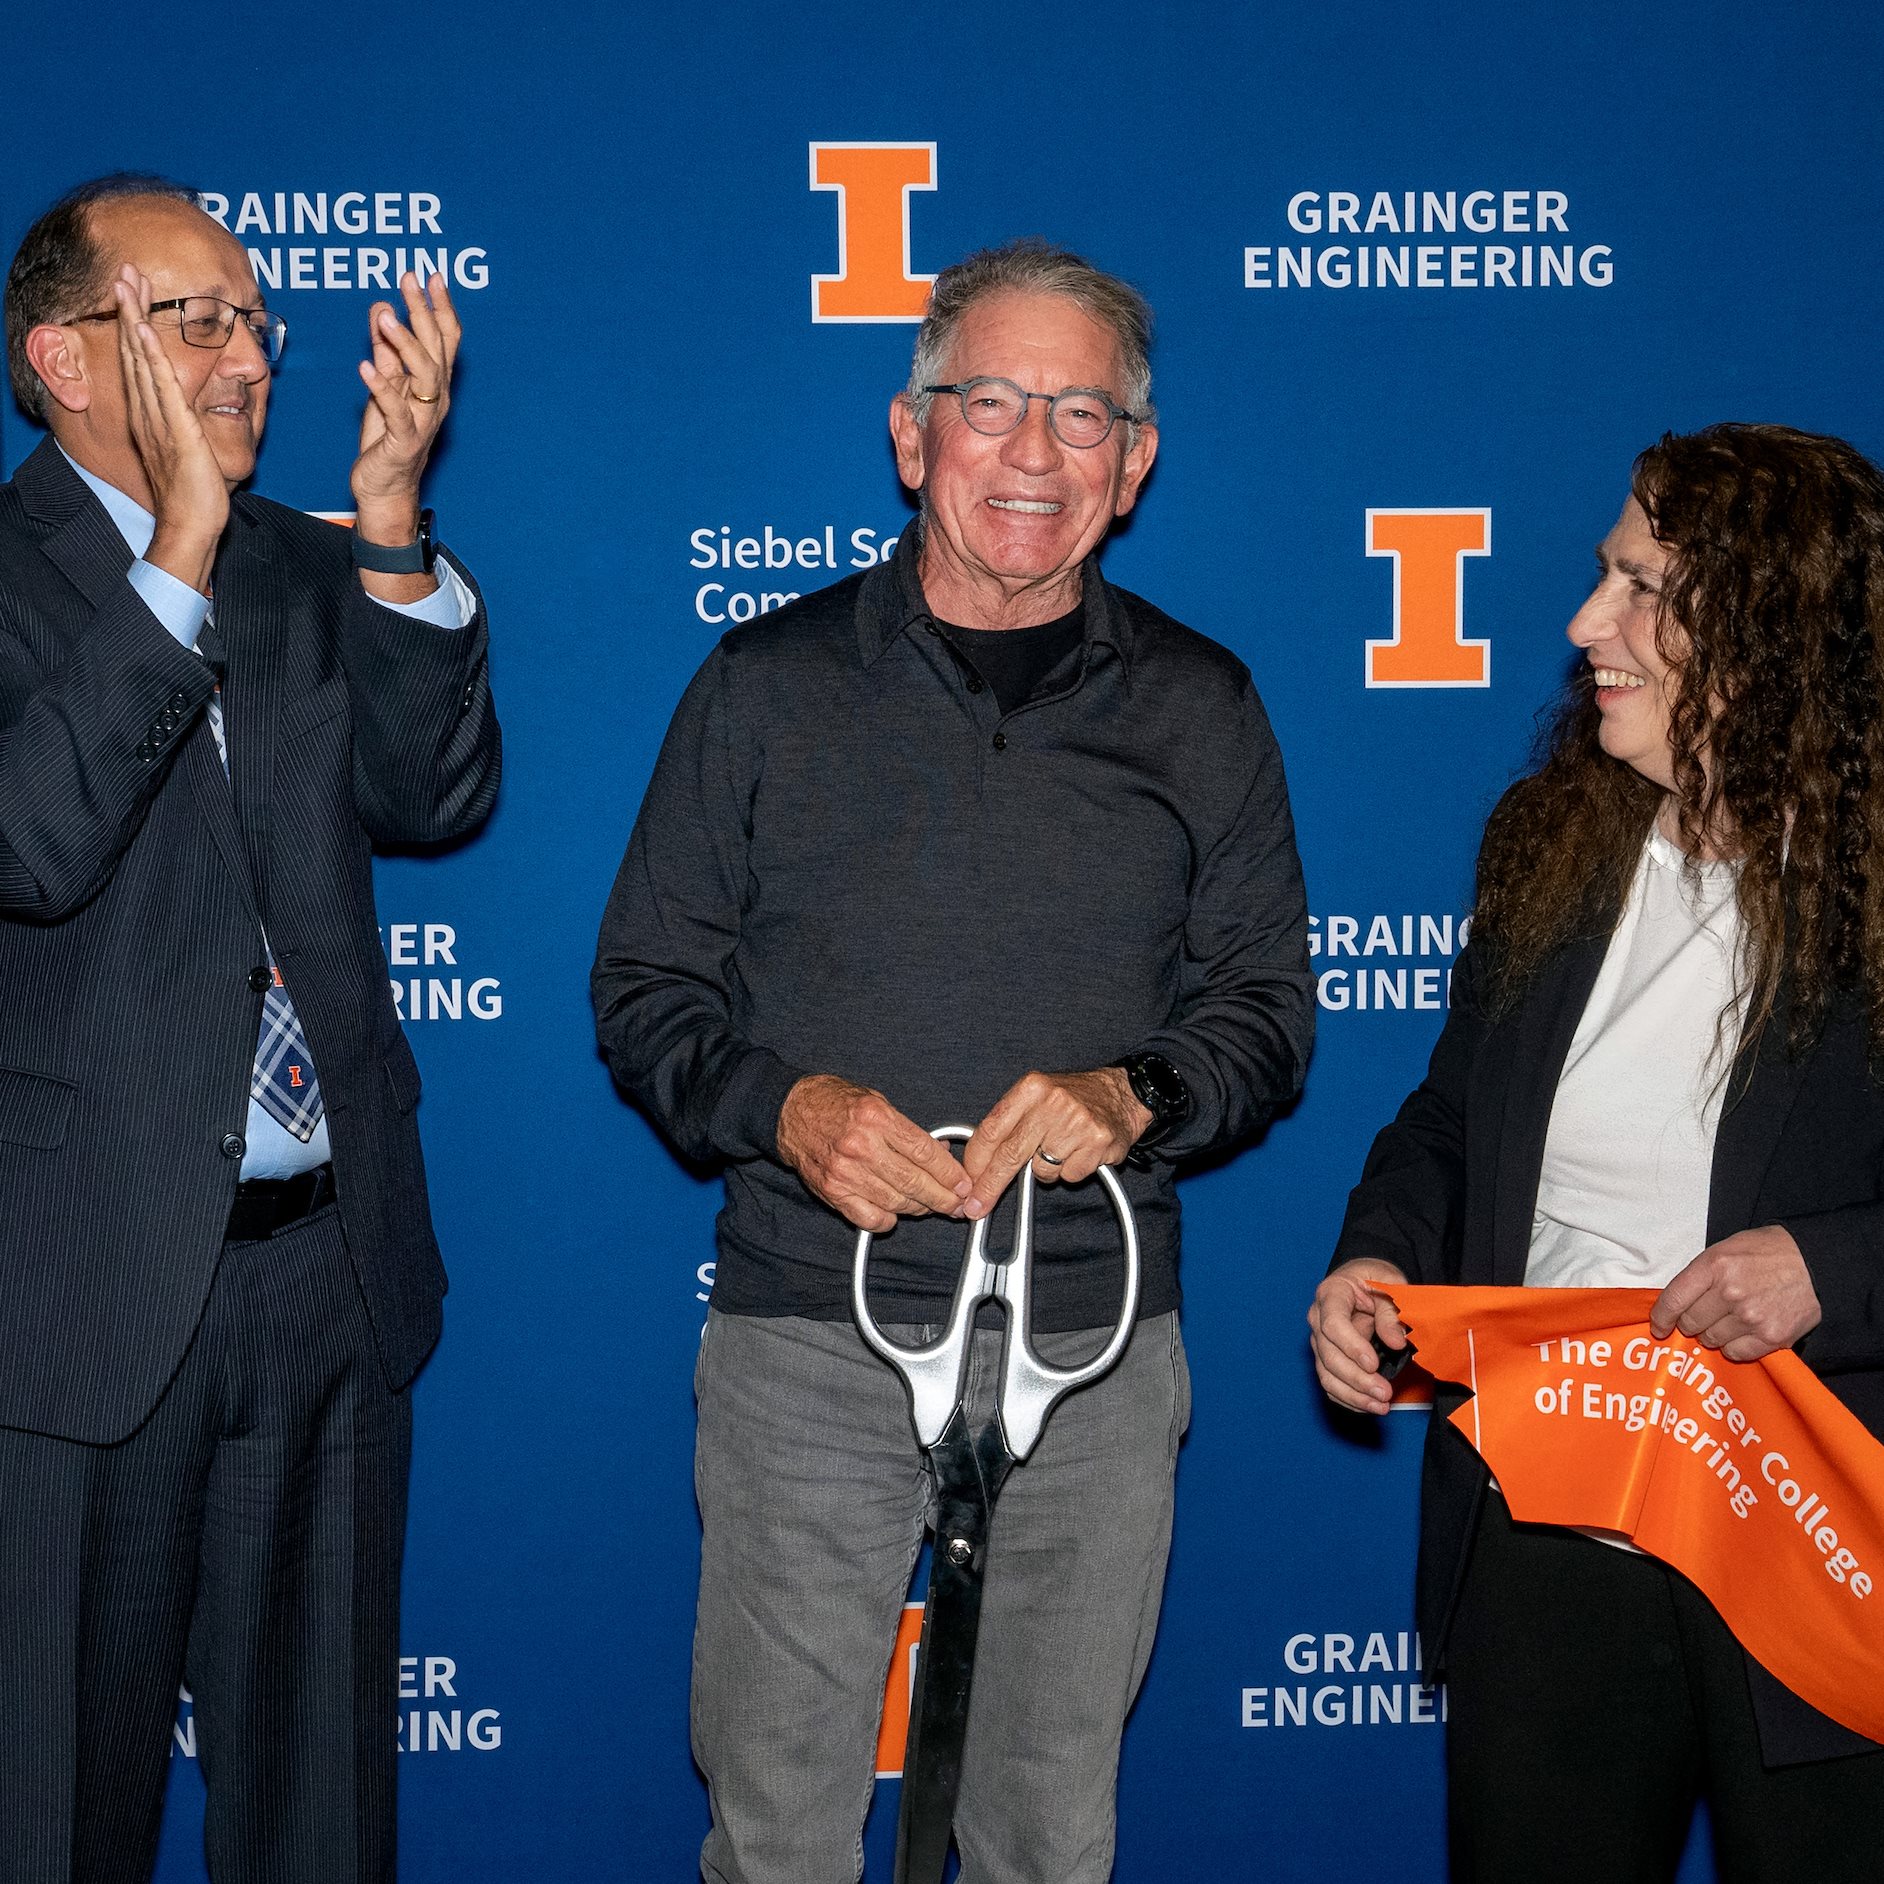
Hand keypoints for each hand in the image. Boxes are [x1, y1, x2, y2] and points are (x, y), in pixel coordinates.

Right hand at [112, 266, 225, 591]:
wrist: (191, 525)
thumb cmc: (196, 493)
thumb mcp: (192, 449)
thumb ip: (191, 425)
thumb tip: (200, 410)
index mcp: (153, 415)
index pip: (142, 361)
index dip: (137, 325)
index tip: (135, 293)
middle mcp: (149, 413)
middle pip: (136, 351)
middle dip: (130, 310)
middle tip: (124, 271)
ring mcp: (159, 420)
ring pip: (143, 361)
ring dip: (135, 320)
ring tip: (128, 285)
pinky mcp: (176, 432)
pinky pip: (162, 389)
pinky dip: (152, 359)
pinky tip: (146, 333)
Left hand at [350, 269, 459, 541]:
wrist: (384, 486)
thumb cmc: (386, 437)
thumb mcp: (384, 385)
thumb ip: (385, 349)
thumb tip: (382, 308)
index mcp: (433, 384)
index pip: (444, 339)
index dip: (440, 307)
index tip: (431, 275)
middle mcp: (435, 399)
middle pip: (436, 350)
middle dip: (424, 313)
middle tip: (409, 280)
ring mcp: (422, 420)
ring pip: (424, 377)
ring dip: (407, 346)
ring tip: (387, 318)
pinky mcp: (402, 441)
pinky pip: (396, 411)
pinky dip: (382, 388)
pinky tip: (366, 367)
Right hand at [777, 1075, 970, 1233]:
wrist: (790, 1111)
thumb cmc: (834, 1103)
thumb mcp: (877, 1101)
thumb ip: (906, 1130)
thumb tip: (941, 1155)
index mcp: (877, 1118)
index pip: (925, 1153)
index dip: (950, 1174)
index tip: (963, 1184)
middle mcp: (861, 1146)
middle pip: (915, 1182)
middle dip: (944, 1198)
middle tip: (957, 1204)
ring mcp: (845, 1172)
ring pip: (896, 1203)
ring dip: (919, 1209)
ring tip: (929, 1207)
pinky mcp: (832, 1192)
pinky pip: (869, 1218)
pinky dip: (887, 1221)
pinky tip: (895, 1213)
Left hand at [958, 1067, 1150, 1220]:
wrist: (1123, 1094)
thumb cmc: (1075, 1098)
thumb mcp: (1037, 1096)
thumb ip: (1009, 1122)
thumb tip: (979, 1162)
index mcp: (1031, 1088)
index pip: (991, 1130)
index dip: (976, 1161)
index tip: (969, 1181)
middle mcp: (1051, 1103)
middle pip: (1009, 1155)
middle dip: (990, 1185)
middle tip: (977, 1205)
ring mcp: (1075, 1123)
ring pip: (1041, 1170)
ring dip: (1045, 1170)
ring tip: (1060, 1148)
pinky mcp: (1097, 1143)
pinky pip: (1069, 1175)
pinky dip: (1071, 1171)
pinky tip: (1079, 1152)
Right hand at [1308, 1258, 1410, 1412]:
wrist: (1365, 1283)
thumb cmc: (1376, 1280)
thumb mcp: (1390, 1283)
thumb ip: (1391, 1311)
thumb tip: (1395, 1342)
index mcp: (1331, 1294)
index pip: (1333, 1323)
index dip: (1351, 1346)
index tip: (1373, 1364)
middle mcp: (1318, 1319)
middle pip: (1329, 1355)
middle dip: (1356, 1379)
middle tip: (1385, 1393)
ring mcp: (1321, 1341)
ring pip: (1327, 1374)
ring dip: (1353, 1395)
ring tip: (1381, 1406)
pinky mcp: (1327, 1359)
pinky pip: (1331, 1384)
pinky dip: (1349, 1399)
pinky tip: (1369, 1407)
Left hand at [1650, 1225, 1821, 1360]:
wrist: (1816, 1262)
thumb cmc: (1766, 1253)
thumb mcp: (1725, 1249)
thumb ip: (1700, 1275)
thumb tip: (1676, 1303)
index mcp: (1714, 1266)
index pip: (1673, 1300)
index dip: (1661, 1317)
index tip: (1659, 1327)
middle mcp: (1730, 1293)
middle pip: (1690, 1323)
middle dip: (1690, 1324)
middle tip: (1700, 1318)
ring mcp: (1751, 1317)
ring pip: (1711, 1340)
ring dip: (1712, 1335)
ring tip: (1727, 1322)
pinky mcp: (1772, 1337)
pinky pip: (1736, 1353)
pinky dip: (1733, 1347)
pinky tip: (1742, 1334)